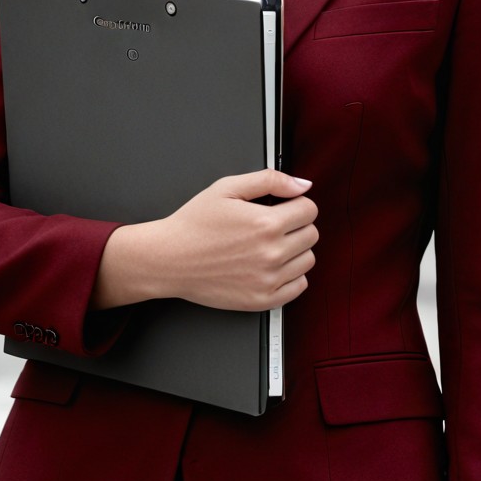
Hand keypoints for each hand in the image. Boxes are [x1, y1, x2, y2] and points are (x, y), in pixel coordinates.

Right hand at [92, 170, 316, 311]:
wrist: (169, 259)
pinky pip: (299, 287)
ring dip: (296, 250)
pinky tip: (272, 266)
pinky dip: (292, 275)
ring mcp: (268, 279)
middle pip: (312, 234)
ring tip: (270, 245)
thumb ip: (269, 180)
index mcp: (265, 223)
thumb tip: (301, 184)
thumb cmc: (194, 224)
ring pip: (308, 260)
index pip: (309, 210)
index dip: (296, 204)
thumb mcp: (227, 188)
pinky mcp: (262, 300)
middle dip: (296, 225)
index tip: (283, 207)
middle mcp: (271, 253)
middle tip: (273, 225)